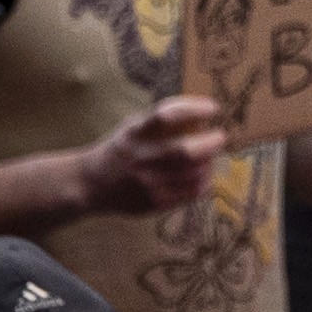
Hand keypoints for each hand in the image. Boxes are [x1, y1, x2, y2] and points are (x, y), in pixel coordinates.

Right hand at [63, 104, 222, 226]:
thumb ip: (165, 118)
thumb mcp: (135, 127)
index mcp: (135, 134)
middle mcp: (141, 158)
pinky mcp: (154, 202)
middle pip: (185, 151)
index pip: (165, 116)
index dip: (192, 109)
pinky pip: (191, 193)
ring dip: (210, 163)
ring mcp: (147, 182)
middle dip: (211, 143)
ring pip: (194, 174)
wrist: (91, 183)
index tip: (213, 108)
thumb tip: (208, 109)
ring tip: (210, 158)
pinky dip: (204, 182)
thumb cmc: (124, 148)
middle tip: (220, 136)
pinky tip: (204, 175)